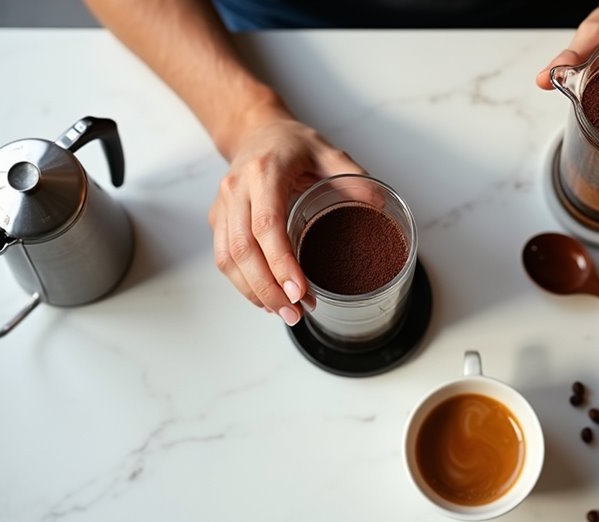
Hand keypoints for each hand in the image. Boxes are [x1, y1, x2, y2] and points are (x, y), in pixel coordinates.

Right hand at [208, 105, 363, 325]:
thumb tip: (380, 207)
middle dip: (269, 289)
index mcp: (265, 172)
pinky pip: (224, 257)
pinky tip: (266, 299)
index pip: (267, 225)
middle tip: (296, 313)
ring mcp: (222, 204)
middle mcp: (237, 188)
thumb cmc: (292, 144)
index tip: (300, 291)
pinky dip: (243, 284)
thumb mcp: (328, 151)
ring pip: (228, 258)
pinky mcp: (218, 218)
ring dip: (254, 292)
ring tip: (285, 313)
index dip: (281, 263)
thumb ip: (354, 177)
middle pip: (244, 249)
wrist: (254, 131)